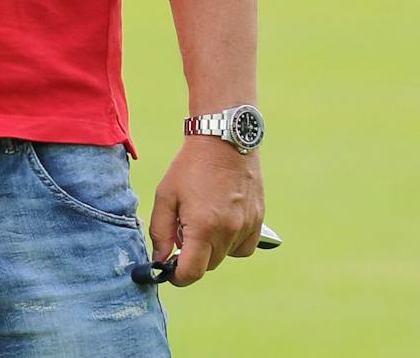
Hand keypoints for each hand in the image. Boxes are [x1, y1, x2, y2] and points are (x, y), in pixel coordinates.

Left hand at [148, 137, 264, 285]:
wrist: (223, 142)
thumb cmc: (190, 167)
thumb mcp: (166, 195)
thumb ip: (160, 231)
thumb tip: (161, 258)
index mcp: (203, 227)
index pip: (192, 272)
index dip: (177, 277)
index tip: (169, 271)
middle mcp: (228, 232)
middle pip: (208, 265)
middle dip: (192, 257)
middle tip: (181, 233)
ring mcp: (247, 227)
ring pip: (226, 256)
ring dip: (211, 248)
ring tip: (201, 220)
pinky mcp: (259, 221)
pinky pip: (244, 247)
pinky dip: (231, 242)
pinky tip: (221, 222)